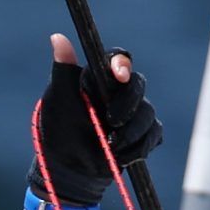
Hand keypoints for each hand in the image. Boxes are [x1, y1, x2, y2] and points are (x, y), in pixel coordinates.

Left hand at [25, 33, 163, 206]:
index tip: (118, 75)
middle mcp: (120, 92)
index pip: (118, 59)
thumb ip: (63, 71)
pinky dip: (138, 147)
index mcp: (99, 78)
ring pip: (148, 113)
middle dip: (128, 105)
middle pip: (138, 85)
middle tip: (112, 122)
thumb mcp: (58, 101)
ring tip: (111, 146)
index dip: (122, 64)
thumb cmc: (59, 132)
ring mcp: (135, 114)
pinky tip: (119, 156)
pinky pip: (153, 134)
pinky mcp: (145, 136)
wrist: (69, 171)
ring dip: (131, 132)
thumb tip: (57, 37)